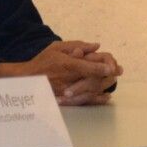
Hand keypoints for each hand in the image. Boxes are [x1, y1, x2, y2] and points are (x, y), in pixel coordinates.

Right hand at [0, 40, 121, 104]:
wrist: (28, 80)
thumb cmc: (43, 61)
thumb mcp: (56, 48)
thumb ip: (76, 45)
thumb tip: (95, 46)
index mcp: (66, 65)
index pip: (88, 67)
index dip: (102, 67)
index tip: (114, 67)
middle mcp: (68, 79)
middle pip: (93, 79)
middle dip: (108, 75)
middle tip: (119, 71)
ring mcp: (68, 91)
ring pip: (92, 90)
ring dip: (106, 85)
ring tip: (113, 80)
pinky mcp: (68, 100)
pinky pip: (87, 101)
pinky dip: (98, 99)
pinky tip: (106, 96)